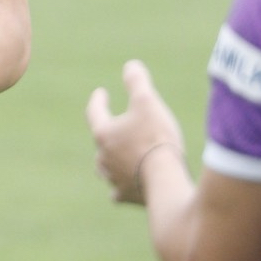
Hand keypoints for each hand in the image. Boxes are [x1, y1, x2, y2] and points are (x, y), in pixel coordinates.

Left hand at [86, 59, 186, 204]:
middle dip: (106, 132)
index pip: (95, 111)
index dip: (98, 100)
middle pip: (100, 142)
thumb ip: (137, 81)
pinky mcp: (126, 195)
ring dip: (110, 160)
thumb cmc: (155, 138)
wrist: (165, 180)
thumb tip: (130, 65)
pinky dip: (120, 186)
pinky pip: (118, 191)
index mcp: (103, 133)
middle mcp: (103, 157)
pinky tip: (121, 188)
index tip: (101, 93)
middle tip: (114, 125)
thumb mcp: (147, 102)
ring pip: (105, 167)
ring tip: (115, 156)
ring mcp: (113, 178)